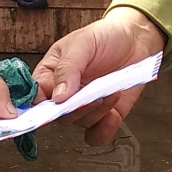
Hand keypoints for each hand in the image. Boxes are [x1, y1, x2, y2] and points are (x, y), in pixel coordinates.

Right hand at [34, 6, 165, 144]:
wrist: (135, 39)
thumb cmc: (104, 36)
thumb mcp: (82, 44)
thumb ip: (67, 68)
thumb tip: (57, 97)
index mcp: (50, 75)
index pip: (35, 97)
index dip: (40, 106)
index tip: (55, 104)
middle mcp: (64, 95)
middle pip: (58, 116)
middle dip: (76, 108)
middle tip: (92, 95)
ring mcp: (84, 107)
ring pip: (80, 123)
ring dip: (96, 112)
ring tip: (111, 91)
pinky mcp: (104, 116)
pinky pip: (97, 135)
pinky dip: (104, 130)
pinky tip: (113, 115)